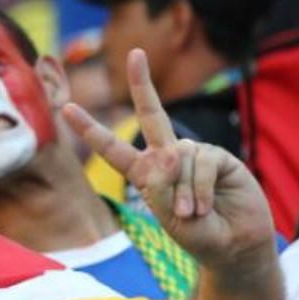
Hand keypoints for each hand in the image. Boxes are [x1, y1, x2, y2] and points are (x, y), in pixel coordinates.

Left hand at [62, 49, 273, 269]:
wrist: (232, 247)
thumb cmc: (196, 235)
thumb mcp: (167, 217)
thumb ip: (160, 187)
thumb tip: (172, 152)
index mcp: (144, 173)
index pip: (112, 148)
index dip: (89, 128)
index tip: (67, 106)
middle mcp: (167, 157)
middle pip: (151, 114)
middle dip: (143, 82)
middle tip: (135, 52)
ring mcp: (193, 154)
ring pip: (178, 158)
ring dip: (182, 193)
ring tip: (191, 215)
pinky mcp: (219, 157)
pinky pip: (202, 164)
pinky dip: (200, 189)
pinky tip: (206, 206)